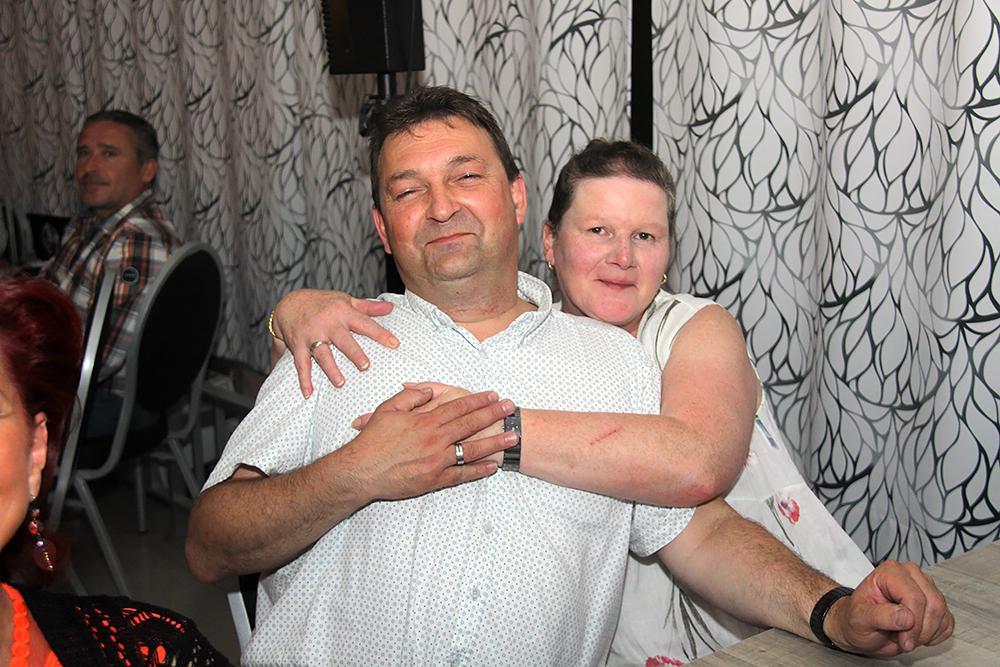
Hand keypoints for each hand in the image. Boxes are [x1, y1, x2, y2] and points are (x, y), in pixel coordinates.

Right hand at [271, 289, 397, 396]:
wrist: (289, 303)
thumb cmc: (323, 303)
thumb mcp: (346, 300)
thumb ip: (369, 307)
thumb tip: (391, 307)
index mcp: (342, 312)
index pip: (365, 323)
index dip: (380, 333)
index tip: (395, 344)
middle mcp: (328, 323)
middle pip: (343, 340)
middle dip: (354, 353)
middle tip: (365, 366)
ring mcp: (312, 335)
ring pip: (322, 353)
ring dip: (330, 369)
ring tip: (340, 383)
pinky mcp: (298, 345)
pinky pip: (301, 363)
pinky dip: (304, 379)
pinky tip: (308, 393)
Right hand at [352, 382, 505, 464]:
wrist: (361, 471)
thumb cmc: (372, 440)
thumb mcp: (388, 409)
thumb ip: (411, 397)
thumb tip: (428, 391)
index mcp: (426, 421)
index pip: (458, 407)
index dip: (478, 401)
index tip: (493, 396)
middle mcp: (435, 439)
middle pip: (470, 424)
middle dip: (493, 415)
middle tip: (510, 408)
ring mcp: (436, 461)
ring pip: (472, 450)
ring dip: (494, 443)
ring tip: (512, 436)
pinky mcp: (434, 480)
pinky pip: (461, 475)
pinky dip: (477, 471)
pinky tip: (492, 467)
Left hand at [824, 560, 953, 656]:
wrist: (861, 628)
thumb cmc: (857, 620)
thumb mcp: (860, 619)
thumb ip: (880, 615)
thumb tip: (905, 616)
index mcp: (890, 572)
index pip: (914, 597)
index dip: (913, 623)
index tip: (903, 640)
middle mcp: (910, 575)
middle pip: (933, 604)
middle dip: (920, 630)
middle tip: (903, 640)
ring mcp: (925, 588)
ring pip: (942, 613)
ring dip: (926, 633)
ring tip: (905, 635)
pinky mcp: (935, 604)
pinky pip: (947, 622)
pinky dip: (935, 635)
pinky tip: (916, 634)